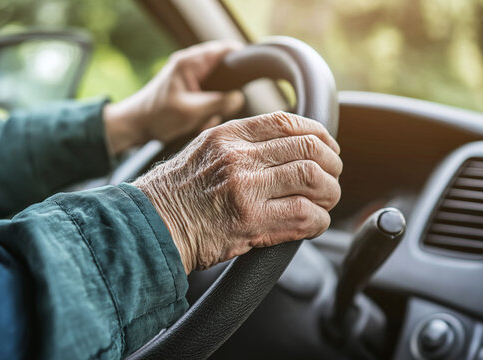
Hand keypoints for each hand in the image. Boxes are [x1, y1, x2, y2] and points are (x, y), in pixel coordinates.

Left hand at [104, 41, 244, 154]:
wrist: (134, 126)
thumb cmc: (157, 116)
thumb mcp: (191, 111)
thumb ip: (218, 103)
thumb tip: (239, 98)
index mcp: (190, 62)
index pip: (225, 50)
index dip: (241, 60)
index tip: (251, 78)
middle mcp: (190, 66)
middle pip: (224, 73)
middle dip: (225, 94)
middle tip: (218, 109)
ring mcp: (189, 78)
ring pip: (217, 90)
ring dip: (213, 108)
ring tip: (200, 119)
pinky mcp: (188, 91)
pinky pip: (207, 100)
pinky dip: (204, 113)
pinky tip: (195, 123)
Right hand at [134, 112, 341, 272]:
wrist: (151, 226)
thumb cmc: (176, 193)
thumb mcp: (205, 149)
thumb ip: (242, 143)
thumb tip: (287, 144)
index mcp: (228, 135)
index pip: (287, 121)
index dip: (318, 134)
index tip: (327, 147)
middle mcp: (239, 157)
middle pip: (308, 149)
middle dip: (331, 164)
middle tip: (331, 177)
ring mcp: (246, 189)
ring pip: (314, 179)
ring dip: (328, 193)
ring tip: (323, 202)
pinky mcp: (251, 222)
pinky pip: (304, 215)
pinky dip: (317, 220)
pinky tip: (311, 223)